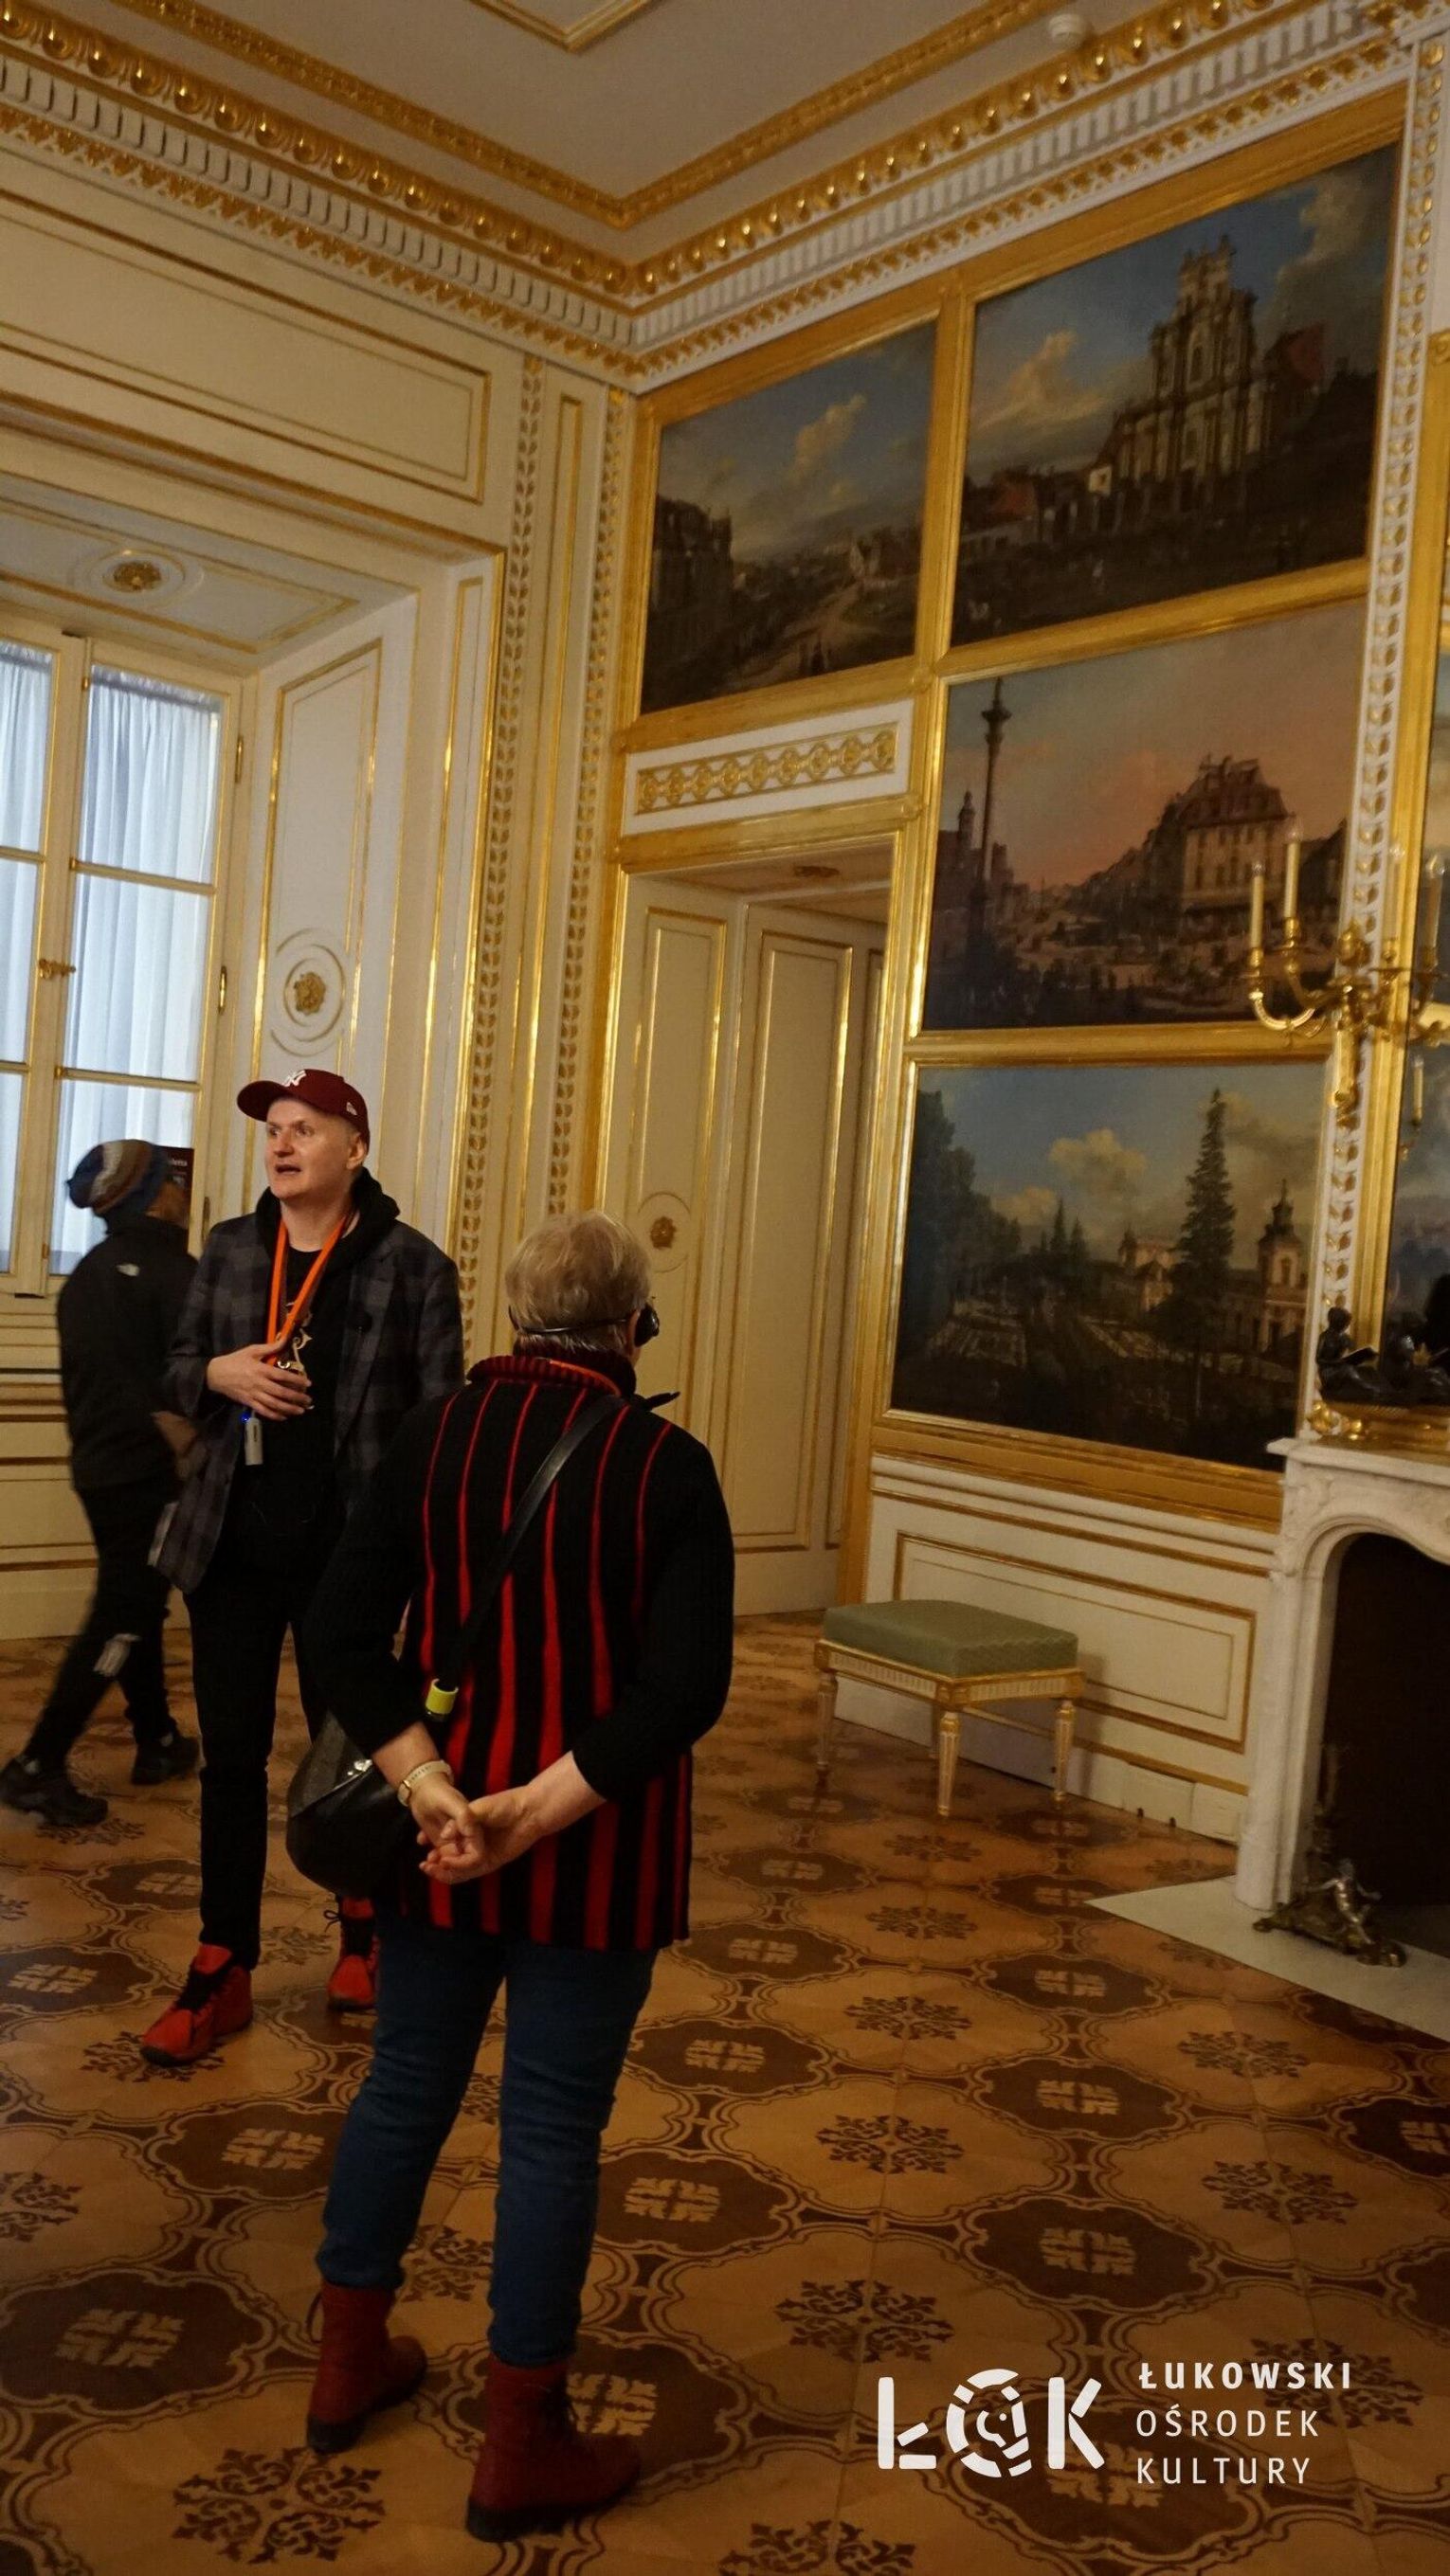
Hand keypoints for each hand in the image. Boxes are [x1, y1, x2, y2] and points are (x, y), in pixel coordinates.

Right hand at [206, 1339, 311, 1420]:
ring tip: (301, 1411)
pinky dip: (274, 1415)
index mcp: (260, 1369)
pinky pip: (263, 1411)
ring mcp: (253, 1394)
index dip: (296, 1380)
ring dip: (289, 1409)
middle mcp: (259, 1383)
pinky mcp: (248, 1402)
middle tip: (308, 1400)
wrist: (215, 1374)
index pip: (282, 1376)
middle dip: (297, 1397)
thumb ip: (270, 1347)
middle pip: (281, 1392)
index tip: (308, 1383)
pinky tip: (284, 1417)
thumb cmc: (235, 1360)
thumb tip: (286, 1340)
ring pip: (274, 1404)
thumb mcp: (251, 1350)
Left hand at [408, 1771, 486, 1869]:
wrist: (424, 1790)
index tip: (444, 1862)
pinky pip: (442, 1858)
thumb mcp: (452, 1802)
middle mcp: (467, 1838)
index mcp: (475, 1830)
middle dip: (449, 1870)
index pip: (476, 1855)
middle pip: (464, 1863)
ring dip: (440, 1868)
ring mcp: (455, 1842)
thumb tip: (469, 1833)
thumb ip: (463, 1815)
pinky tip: (424, 1855)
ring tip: (425, 1864)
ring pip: (452, 1863)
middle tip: (431, 1867)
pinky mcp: (444, 1843)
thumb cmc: (440, 1793)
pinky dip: (433, 1861)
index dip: (462, 1863)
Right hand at [421, 1786, 540, 1885]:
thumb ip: (460, 1822)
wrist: (528, 1811)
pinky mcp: (491, 1862)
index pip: (447, 1845)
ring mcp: (482, 1855)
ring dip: (444, 1871)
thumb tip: (443, 1836)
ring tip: (432, 1868)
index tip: (421, 1846)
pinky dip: (458, 1871)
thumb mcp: (477, 1809)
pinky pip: (472, 1871)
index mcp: (469, 1832)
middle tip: (425, 1864)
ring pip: (459, 1869)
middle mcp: (473, 1845)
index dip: (434, 1849)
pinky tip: (447, 1867)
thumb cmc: (504, 1805)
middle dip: (436, 1865)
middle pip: (451, 1861)